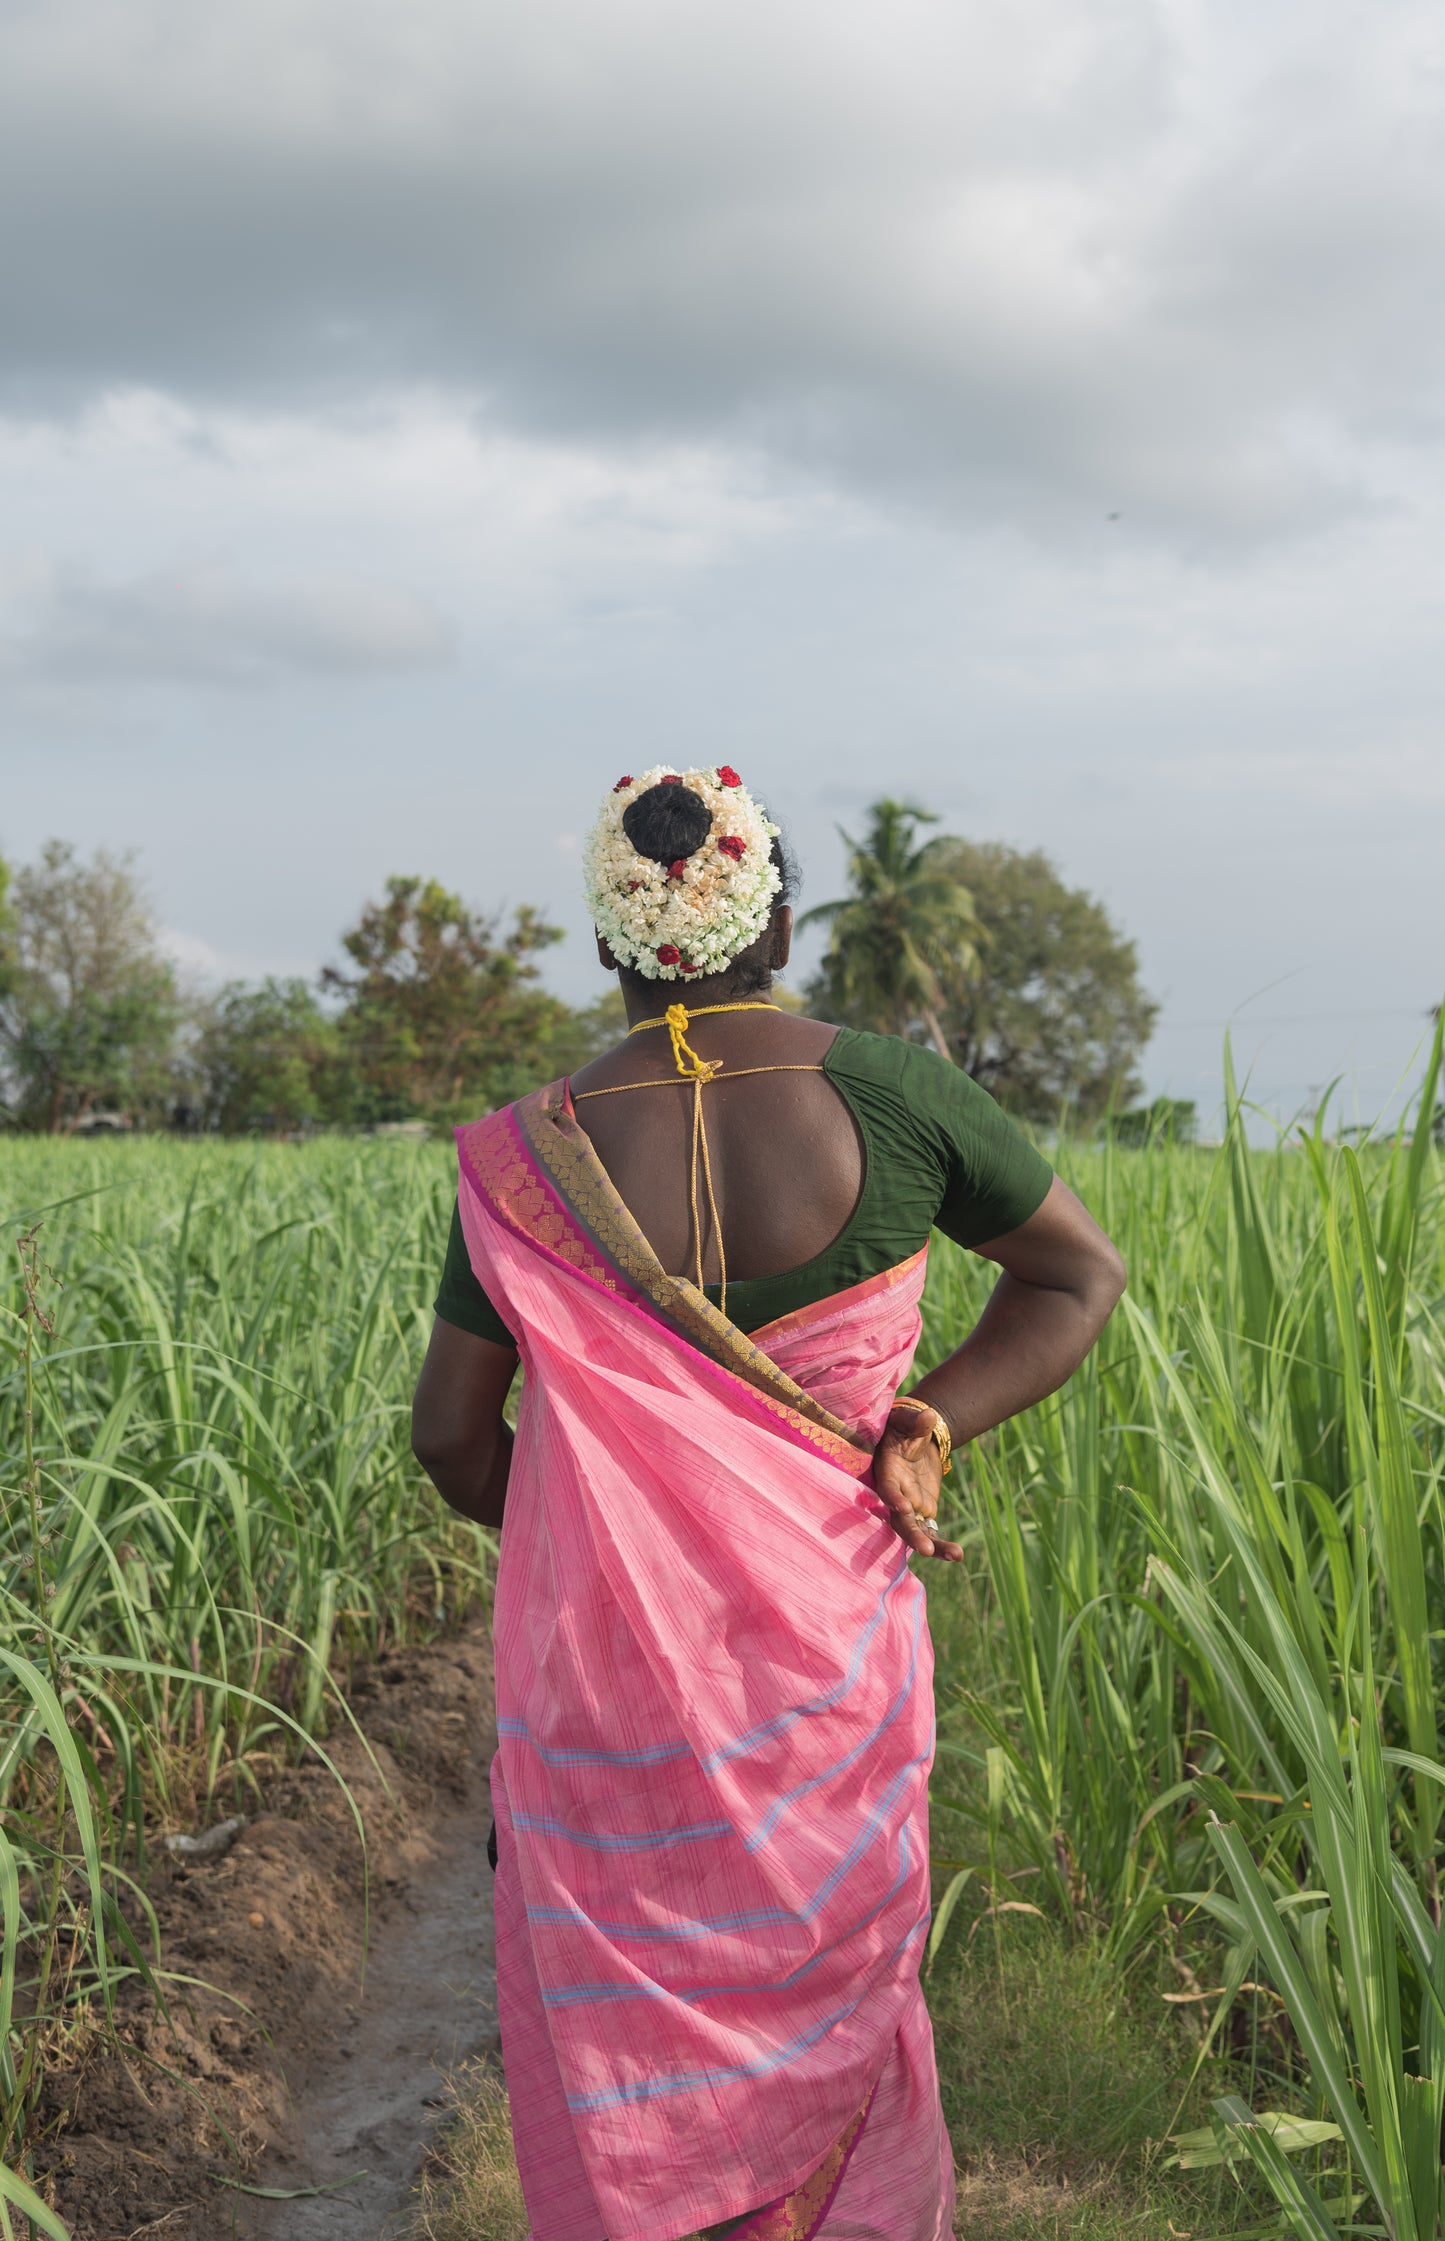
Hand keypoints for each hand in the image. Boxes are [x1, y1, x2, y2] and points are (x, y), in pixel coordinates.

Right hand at [871, 1400, 962, 1561]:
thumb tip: (929, 1415)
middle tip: (924, 1549)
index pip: (887, 1486)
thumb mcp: (908, 1421)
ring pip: (916, 1532)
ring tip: (956, 1554)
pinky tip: (957, 1555)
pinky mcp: (922, 1513)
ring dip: (932, 1545)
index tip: (903, 1508)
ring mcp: (908, 1507)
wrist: (912, 1439)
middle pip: (900, 1519)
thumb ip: (916, 1422)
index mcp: (888, 1471)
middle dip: (911, 1534)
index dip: (892, 1497)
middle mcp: (895, 1494)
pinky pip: (930, 1533)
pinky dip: (942, 1546)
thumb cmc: (904, 1427)